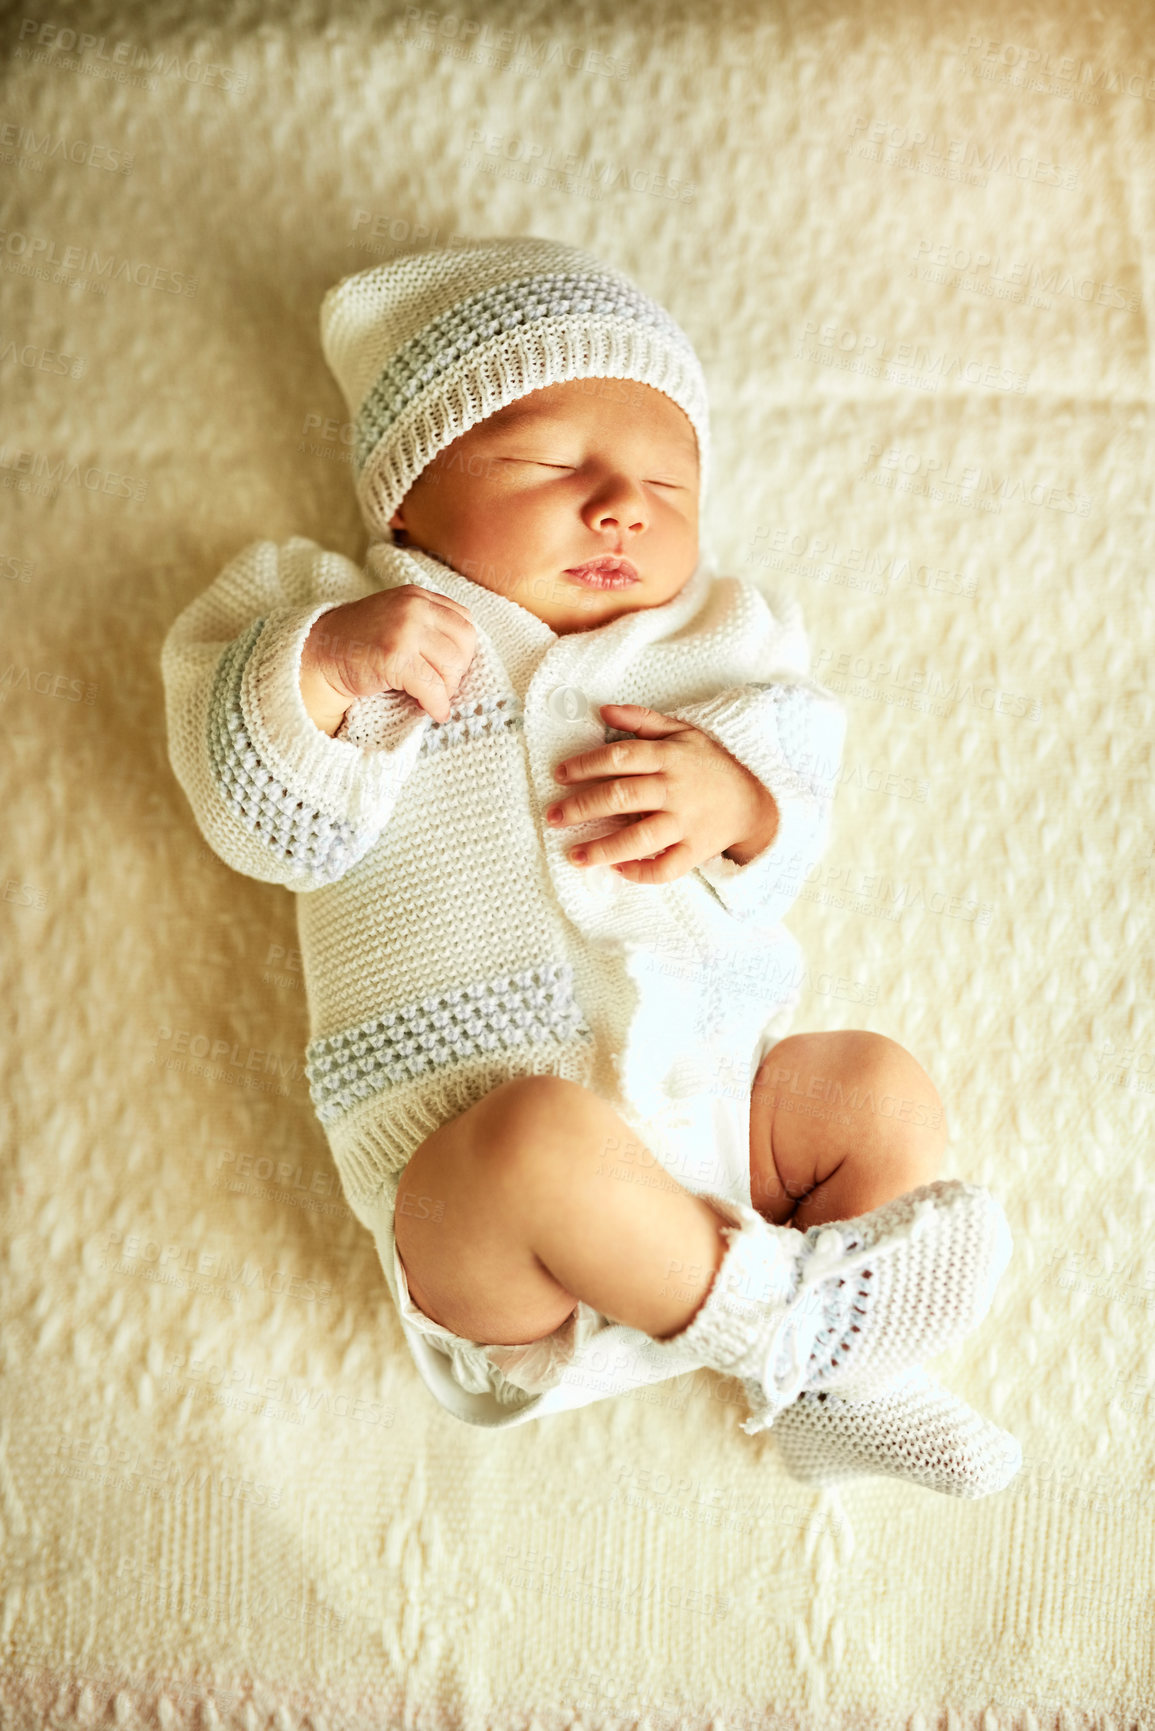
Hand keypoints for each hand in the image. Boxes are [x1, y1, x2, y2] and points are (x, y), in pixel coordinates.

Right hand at [300, 585, 476, 729]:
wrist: (319, 656)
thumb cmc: (359, 644)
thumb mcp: (396, 620)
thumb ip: (427, 627)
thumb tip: (464, 658)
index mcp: (417, 596)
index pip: (464, 622)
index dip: (462, 651)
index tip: (448, 669)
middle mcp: (414, 607)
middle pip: (464, 644)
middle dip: (456, 672)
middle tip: (439, 687)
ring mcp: (405, 630)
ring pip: (451, 667)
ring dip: (446, 690)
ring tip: (430, 697)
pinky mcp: (395, 657)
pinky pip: (433, 688)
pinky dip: (437, 705)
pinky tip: (431, 712)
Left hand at [546, 704, 778, 883]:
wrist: (754, 798)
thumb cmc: (710, 763)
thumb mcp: (682, 732)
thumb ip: (642, 720)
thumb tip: (603, 710)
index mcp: (668, 757)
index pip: (620, 757)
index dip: (586, 765)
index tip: (560, 774)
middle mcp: (674, 790)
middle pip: (622, 797)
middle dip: (582, 807)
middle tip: (553, 816)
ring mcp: (685, 823)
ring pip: (640, 838)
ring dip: (603, 849)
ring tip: (574, 855)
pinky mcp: (695, 850)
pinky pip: (667, 868)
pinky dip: (642, 873)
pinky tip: (618, 871)